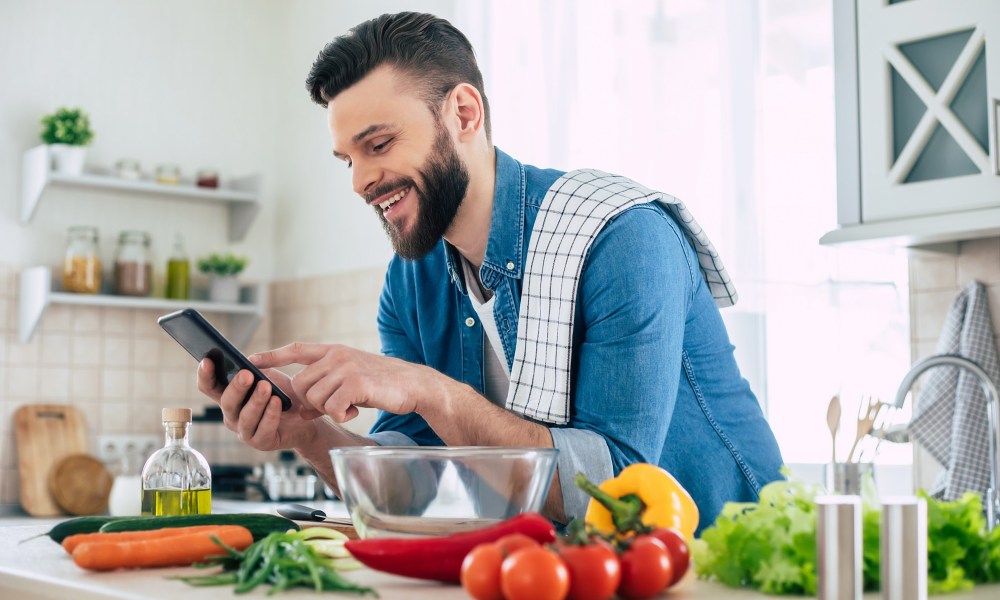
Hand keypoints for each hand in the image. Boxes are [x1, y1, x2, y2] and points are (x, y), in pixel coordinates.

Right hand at [196, 358, 320, 450]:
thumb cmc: (283, 392)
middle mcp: (232, 415)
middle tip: (246, 374)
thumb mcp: (268, 375)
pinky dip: (270, 415)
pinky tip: (277, 402)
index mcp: (228, 396)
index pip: (209, 387)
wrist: (306, 414)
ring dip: (256, 401)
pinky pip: (264, 430)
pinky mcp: (261, 442)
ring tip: (266, 386)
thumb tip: (245, 362)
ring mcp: (245, 431)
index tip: (207, 360)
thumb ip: (255, 368)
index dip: (205, 375)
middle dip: (236, 388)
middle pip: (227, 402)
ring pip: (245, 417)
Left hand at [249, 343, 441, 421]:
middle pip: (300, 385)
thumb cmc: (381, 385)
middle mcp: (336, 356)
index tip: (252, 359)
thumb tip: (300, 409)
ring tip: (350, 406)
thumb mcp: (349, 379)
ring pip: (314, 399)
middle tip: (335, 406)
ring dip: (329, 410)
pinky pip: (332, 408)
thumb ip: (325, 386)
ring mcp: (345, 367)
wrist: (413, 385)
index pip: (296, 350)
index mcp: (333, 351)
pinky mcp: (355, 383)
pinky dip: (342, 415)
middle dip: (310, 402)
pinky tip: (357, 410)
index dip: (273, 355)